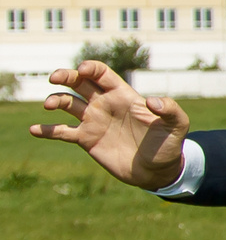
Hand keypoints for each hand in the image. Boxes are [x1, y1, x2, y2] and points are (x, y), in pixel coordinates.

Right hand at [29, 62, 189, 190]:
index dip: (91, 68)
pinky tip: (34, 130)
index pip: (102, 74)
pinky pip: (61, 131)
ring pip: (67, 103)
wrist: (158, 170)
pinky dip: (46, 130)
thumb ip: (170, 109)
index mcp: (123, 95)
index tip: (83, 70)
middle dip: (66, 76)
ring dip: (55, 100)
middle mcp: (105, 104)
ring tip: (49, 105)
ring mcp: (93, 121)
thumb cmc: (168, 144)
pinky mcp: (86, 140)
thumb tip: (152, 100)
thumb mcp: (177, 124)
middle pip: (79, 83)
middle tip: (55, 78)